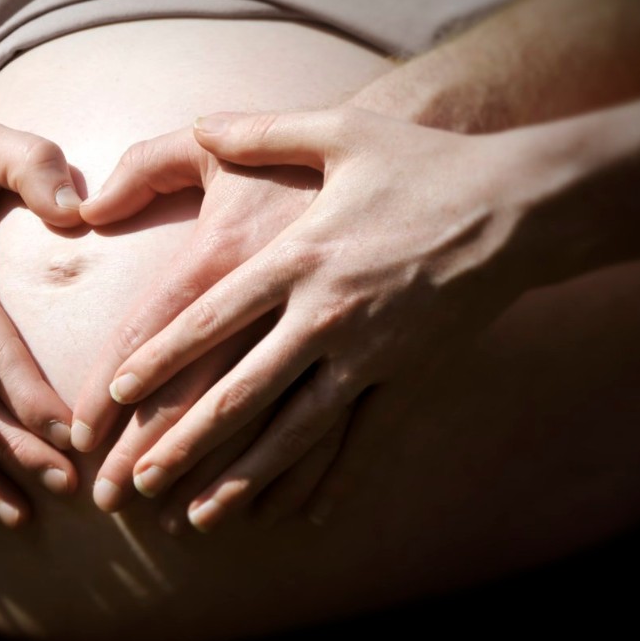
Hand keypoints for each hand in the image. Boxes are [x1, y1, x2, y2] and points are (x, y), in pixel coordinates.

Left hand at [97, 106, 525, 530]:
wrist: (522, 204)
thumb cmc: (424, 163)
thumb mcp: (340, 130)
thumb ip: (261, 129)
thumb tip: (197, 122)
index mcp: (297, 257)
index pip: (209, 318)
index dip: (159, 358)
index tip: (117, 394)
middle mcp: (326, 315)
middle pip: (240, 392)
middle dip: (183, 442)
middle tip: (135, 483)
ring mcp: (371, 355)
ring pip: (294, 432)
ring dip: (243, 478)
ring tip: (198, 517)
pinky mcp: (409, 378)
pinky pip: (361, 442)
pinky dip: (328, 482)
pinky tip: (299, 518)